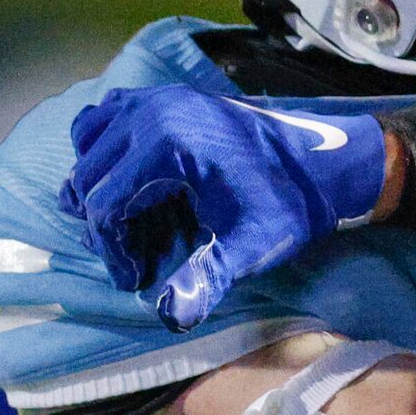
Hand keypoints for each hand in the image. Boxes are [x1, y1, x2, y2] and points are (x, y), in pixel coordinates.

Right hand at [61, 87, 386, 332]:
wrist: (326, 162)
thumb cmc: (289, 204)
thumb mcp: (252, 246)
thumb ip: (209, 278)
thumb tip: (172, 317)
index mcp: (167, 142)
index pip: (104, 205)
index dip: (114, 252)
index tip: (138, 280)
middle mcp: (153, 111)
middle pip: (89, 177)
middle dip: (106, 227)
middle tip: (142, 260)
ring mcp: (157, 97)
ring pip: (88, 146)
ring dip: (99, 188)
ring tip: (136, 226)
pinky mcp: (166, 96)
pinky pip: (106, 118)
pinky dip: (104, 151)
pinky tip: (134, 185)